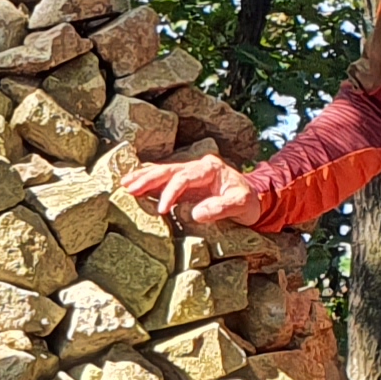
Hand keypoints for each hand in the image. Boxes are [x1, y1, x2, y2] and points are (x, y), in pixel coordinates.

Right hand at [123, 154, 262, 229]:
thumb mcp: (241, 205)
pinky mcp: (187, 181)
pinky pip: (165, 178)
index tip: (161, 210)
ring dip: (143, 177)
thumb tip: (195, 213)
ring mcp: (192, 172)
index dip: (170, 193)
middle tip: (129, 189)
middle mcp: (199, 166)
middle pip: (168, 169)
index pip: (183, 177)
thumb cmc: (249, 202)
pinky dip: (149, 180)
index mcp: (210, 168)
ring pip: (163, 171)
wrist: (256, 199)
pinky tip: (134, 183)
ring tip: (124, 184)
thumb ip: (220, 208)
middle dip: (147, 179)